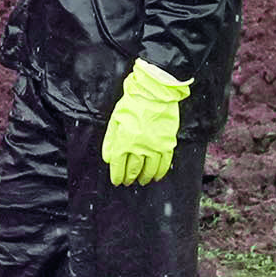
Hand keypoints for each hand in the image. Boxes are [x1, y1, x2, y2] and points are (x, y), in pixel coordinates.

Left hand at [101, 61, 189, 187]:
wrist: (155, 93)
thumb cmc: (133, 104)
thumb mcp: (116, 120)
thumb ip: (110, 140)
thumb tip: (107, 159)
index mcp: (125, 141)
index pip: (119, 165)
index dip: (117, 176)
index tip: (116, 181)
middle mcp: (140, 147)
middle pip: (133, 170)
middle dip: (129, 178)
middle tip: (127, 183)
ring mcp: (155, 147)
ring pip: (149, 169)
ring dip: (144, 177)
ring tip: (141, 181)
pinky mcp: (168, 144)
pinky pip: (164, 163)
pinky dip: (160, 172)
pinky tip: (156, 176)